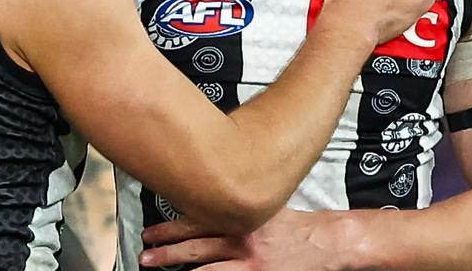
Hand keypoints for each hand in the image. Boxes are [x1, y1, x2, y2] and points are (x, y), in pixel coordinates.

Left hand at [139, 208, 368, 270]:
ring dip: (178, 269)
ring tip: (156, 268)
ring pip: (204, 269)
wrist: (327, 241)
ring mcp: (249, 262)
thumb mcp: (262, 207)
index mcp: (239, 215)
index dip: (169, 227)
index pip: (196, 220)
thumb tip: (204, 208)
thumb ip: (236, 209)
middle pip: (194, 245)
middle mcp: (240, 237)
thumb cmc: (294, 225)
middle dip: (166, 251)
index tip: (150, 232)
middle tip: (144, 256)